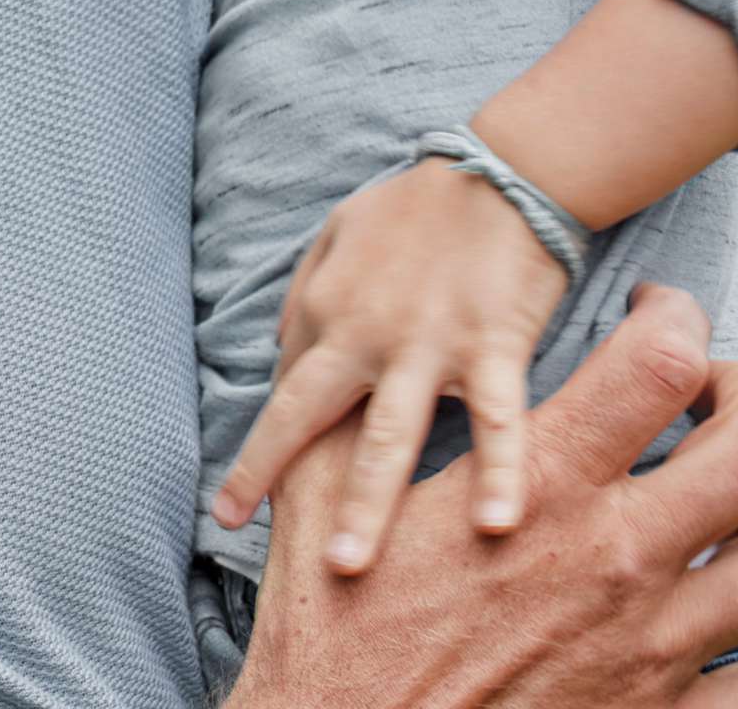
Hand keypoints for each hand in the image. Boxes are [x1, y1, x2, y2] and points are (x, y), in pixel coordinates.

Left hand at [215, 157, 574, 570]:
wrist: (499, 173)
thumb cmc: (416, 208)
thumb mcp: (337, 235)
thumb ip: (304, 295)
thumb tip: (278, 353)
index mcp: (324, 309)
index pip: (285, 393)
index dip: (263, 451)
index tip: (237, 506)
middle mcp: (363, 333)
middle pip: (310, 419)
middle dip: (279, 481)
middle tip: (252, 546)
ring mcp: (427, 344)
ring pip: (389, 436)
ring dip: (367, 503)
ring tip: (349, 564)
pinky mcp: (492, 347)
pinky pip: (496, 421)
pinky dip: (498, 473)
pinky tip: (494, 526)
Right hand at [230, 287, 737, 708]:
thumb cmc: (329, 631)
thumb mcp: (320, 503)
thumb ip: (346, 424)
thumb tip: (336, 358)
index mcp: (538, 485)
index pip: (660, 360)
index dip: (676, 317)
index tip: (655, 317)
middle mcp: (616, 554)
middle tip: (721, 396)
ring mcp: (656, 640)